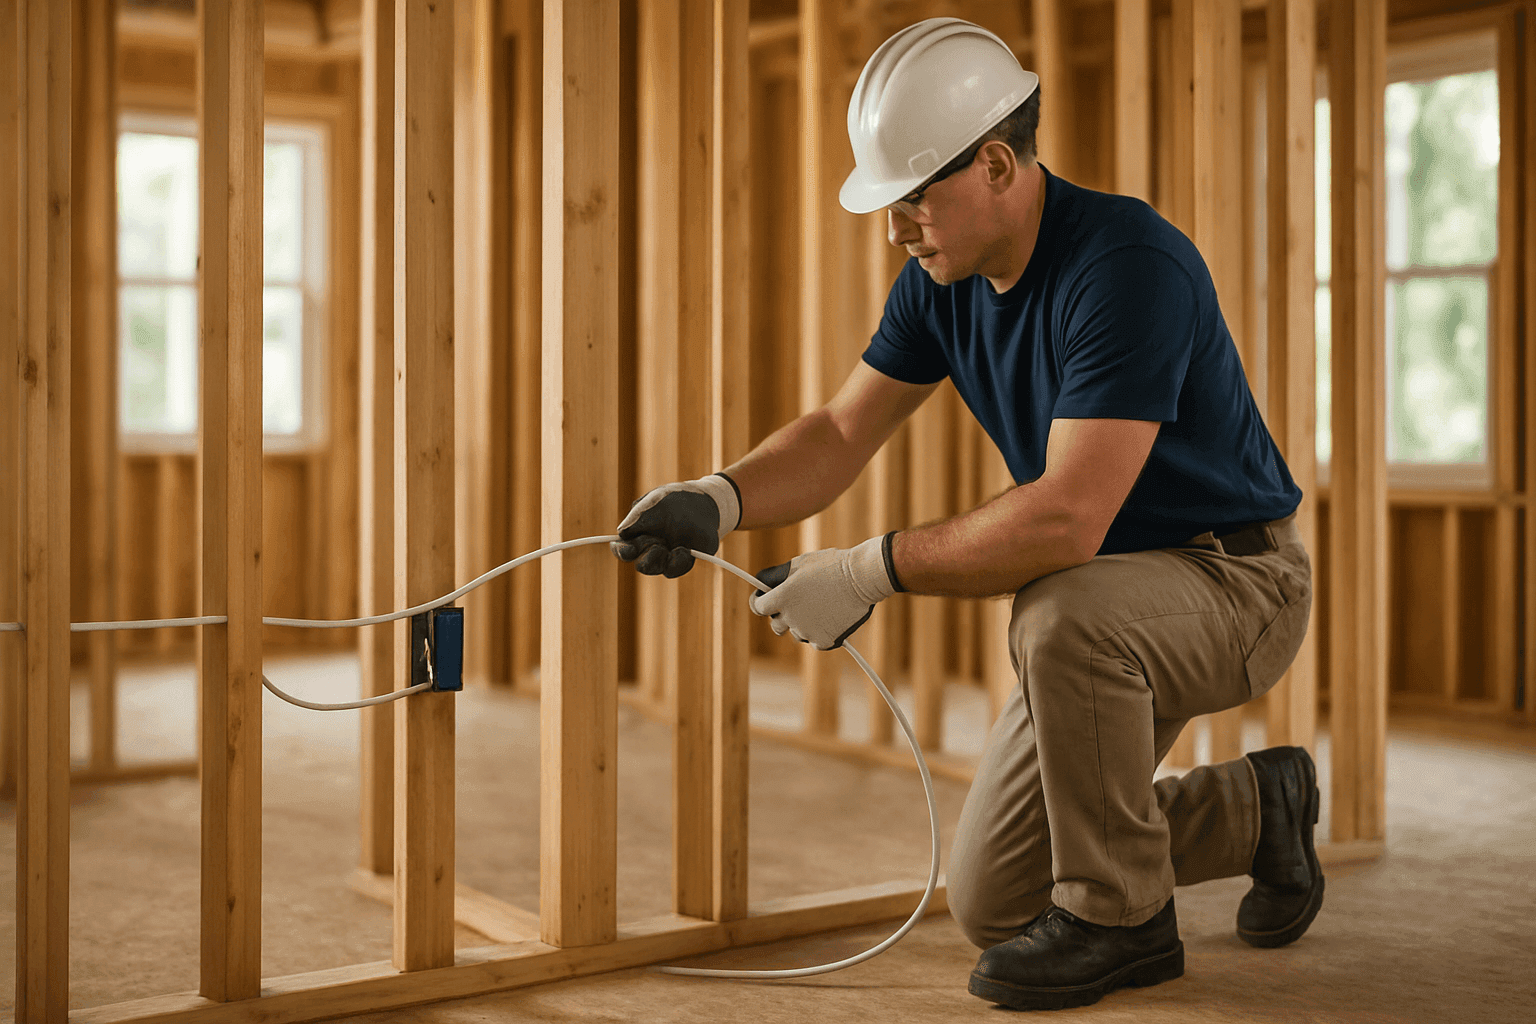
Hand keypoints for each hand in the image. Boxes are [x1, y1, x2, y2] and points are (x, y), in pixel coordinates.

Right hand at [612, 473, 740, 577]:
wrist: (702, 501)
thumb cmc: (673, 499)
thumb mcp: (654, 501)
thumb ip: (637, 516)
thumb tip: (622, 532)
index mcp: (637, 534)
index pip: (622, 548)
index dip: (621, 551)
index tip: (628, 550)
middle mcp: (649, 548)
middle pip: (640, 563)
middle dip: (647, 555)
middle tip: (657, 543)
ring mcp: (666, 556)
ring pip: (657, 569)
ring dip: (662, 558)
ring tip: (672, 545)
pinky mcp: (682, 561)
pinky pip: (675, 569)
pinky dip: (679, 560)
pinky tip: (684, 549)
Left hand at [748, 535, 899, 650]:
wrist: (861, 578)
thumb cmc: (831, 566)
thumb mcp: (799, 563)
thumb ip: (778, 577)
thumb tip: (764, 584)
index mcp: (782, 598)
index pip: (758, 607)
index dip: (759, 602)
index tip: (762, 599)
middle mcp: (791, 618)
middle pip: (776, 625)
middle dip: (781, 616)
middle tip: (796, 604)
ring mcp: (807, 631)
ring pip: (797, 632)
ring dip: (803, 623)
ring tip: (820, 606)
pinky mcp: (824, 641)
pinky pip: (815, 640)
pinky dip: (820, 631)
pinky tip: (830, 616)